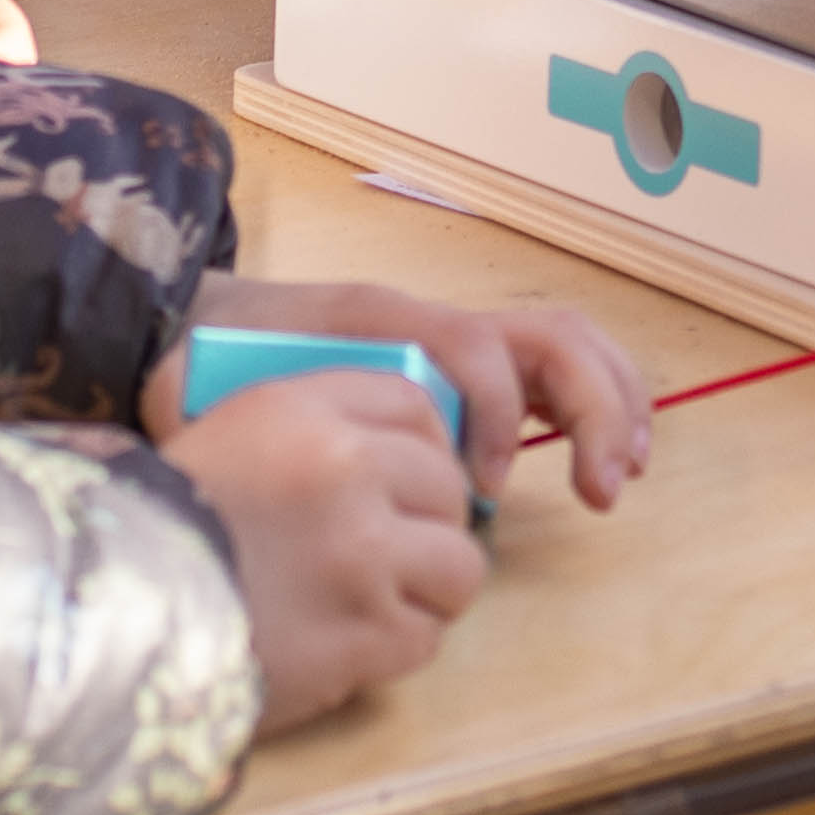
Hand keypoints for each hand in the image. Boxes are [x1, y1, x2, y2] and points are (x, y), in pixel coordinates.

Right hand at [143, 362, 486, 726]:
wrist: (109, 620)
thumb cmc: (156, 529)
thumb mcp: (224, 438)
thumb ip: (308, 431)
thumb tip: (393, 455)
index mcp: (301, 410)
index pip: (414, 404)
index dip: (425, 446)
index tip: (412, 480)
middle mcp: (344, 469)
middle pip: (447, 487)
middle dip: (428, 524)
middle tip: (393, 553)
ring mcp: (364, 554)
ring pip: (458, 566)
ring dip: (427, 589)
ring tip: (382, 603)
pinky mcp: (369, 632)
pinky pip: (424, 635)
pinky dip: (394, 646)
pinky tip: (349, 646)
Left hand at [197, 271, 657, 514]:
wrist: (201, 325)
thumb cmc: (205, 360)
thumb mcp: (192, 386)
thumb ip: (212, 416)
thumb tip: (247, 463)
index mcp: (378, 322)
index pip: (469, 347)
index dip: (492, 415)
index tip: (482, 492)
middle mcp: (431, 324)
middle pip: (546, 336)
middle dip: (589, 405)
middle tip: (600, 486)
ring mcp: (457, 343)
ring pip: (566, 346)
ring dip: (611, 403)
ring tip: (621, 475)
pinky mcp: (469, 374)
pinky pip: (554, 374)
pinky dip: (597, 409)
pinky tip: (608, 465)